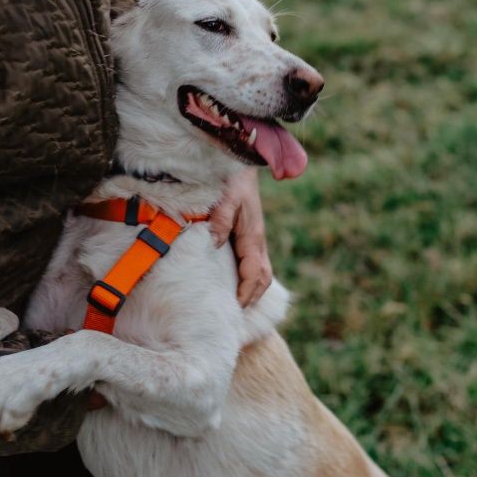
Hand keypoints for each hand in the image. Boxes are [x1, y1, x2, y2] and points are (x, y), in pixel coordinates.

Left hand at [209, 168, 271, 306]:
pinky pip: (253, 263)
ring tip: (235, 304)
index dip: (246, 293)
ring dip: (251, 289)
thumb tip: (215, 242)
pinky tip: (233, 283)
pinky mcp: (248, 235)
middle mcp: (257, 240)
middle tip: (234, 313)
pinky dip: (248, 278)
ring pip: (260, 271)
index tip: (235, 307)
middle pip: (262, 277)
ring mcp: (254, 238)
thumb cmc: (233, 179)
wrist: (241, 162)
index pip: (255, 273)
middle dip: (251, 297)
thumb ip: (221, 219)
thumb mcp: (227, 196)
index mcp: (253, 236)